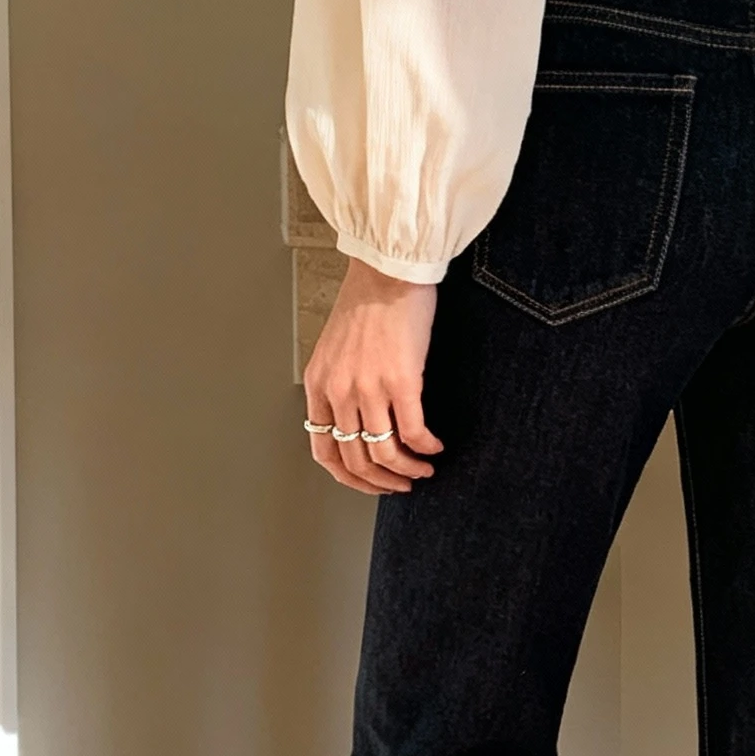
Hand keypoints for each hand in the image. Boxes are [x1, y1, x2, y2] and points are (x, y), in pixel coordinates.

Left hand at [303, 261, 443, 496]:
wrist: (388, 272)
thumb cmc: (367, 302)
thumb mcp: (335, 350)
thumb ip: (338, 385)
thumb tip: (358, 419)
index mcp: (318, 385)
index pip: (325, 451)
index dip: (349, 477)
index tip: (371, 482)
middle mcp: (339, 391)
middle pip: (357, 459)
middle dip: (383, 481)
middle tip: (403, 483)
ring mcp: (369, 388)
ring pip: (386, 452)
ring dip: (408, 468)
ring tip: (424, 468)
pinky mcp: (402, 381)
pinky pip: (413, 431)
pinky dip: (426, 447)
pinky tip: (436, 445)